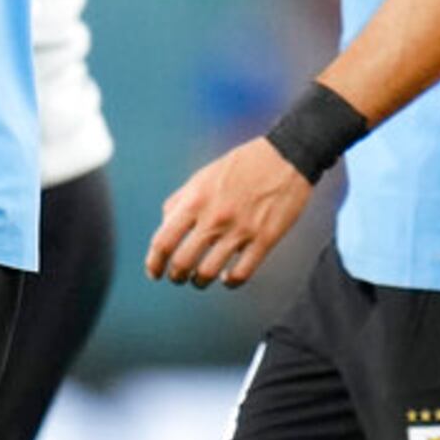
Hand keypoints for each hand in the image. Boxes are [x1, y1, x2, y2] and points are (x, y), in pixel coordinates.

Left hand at [145, 138, 312, 288]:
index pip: (163, 241)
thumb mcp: (202, 177)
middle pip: (183, 262)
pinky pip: (241, 274)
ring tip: (200, 279)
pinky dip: (230, 282)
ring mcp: (240, 230)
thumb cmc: (240, 166)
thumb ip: (180, 201)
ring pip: (209, 273)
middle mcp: (214, 217)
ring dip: (199, 282)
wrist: (285, 157)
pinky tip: (227, 277)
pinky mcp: (264, 240)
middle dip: (176, 276)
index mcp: (195, 200)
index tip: (154, 272)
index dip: (153, 263)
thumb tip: (164, 228)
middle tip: (178, 277)